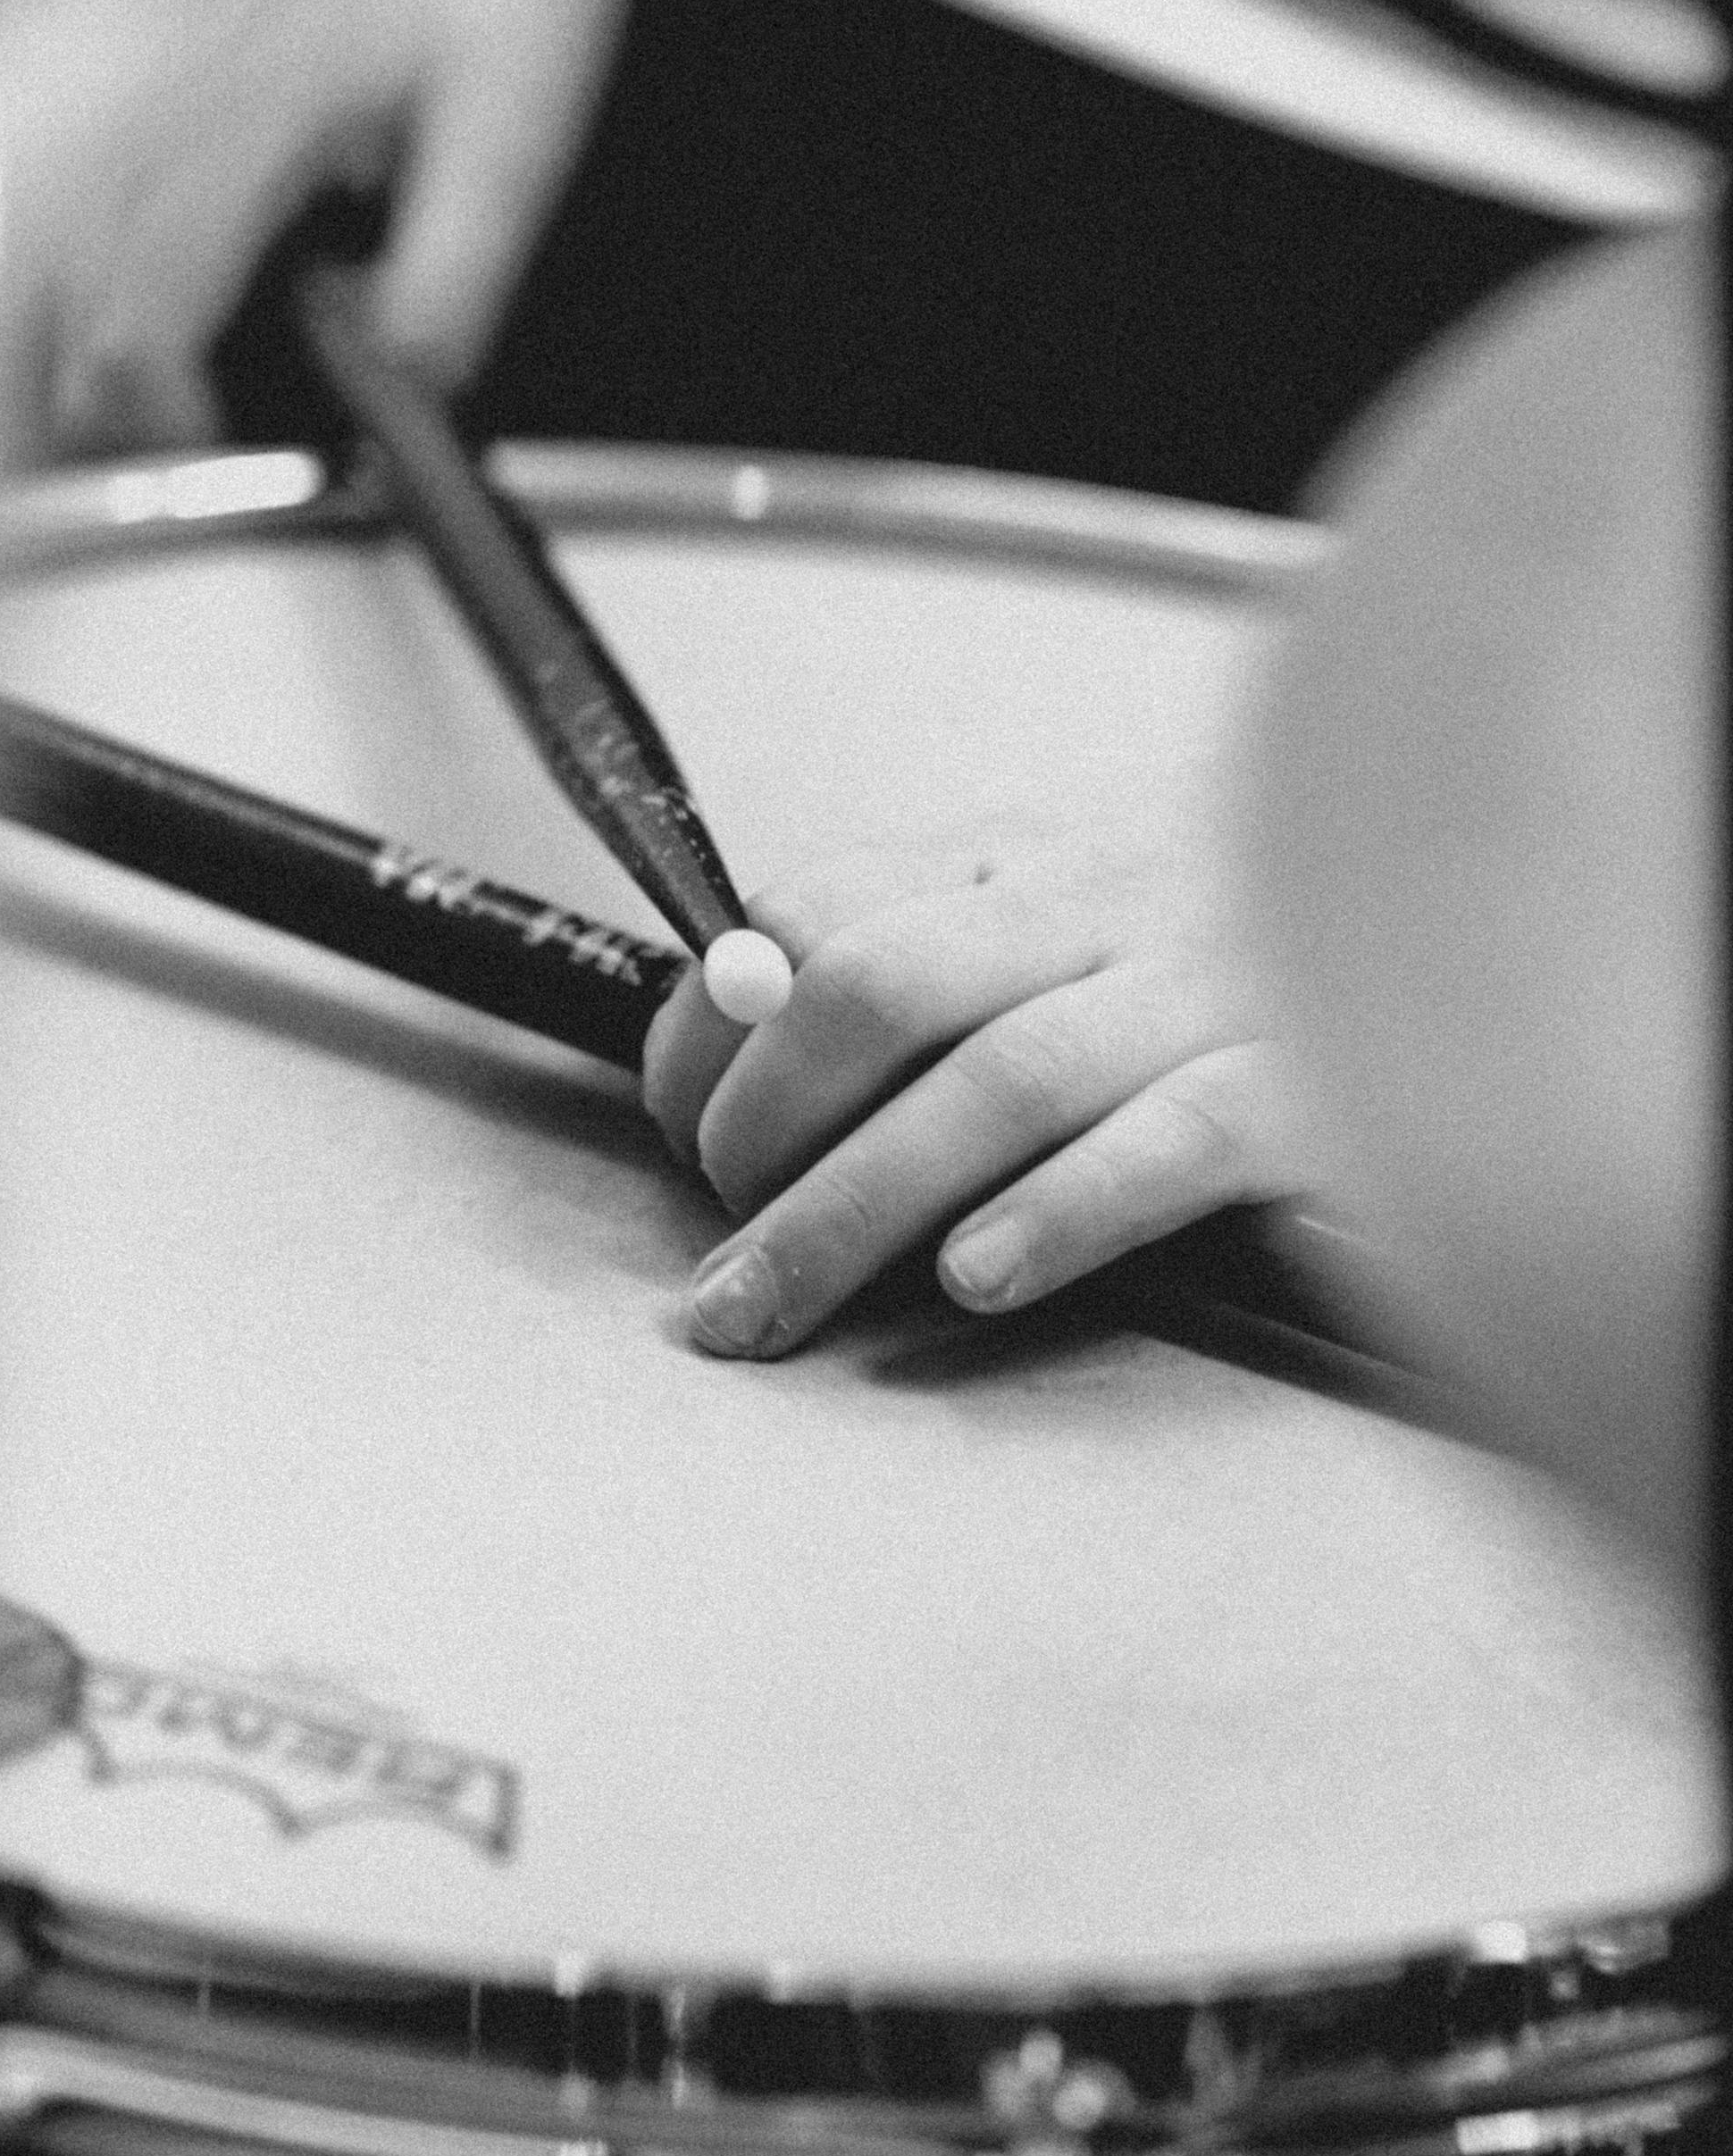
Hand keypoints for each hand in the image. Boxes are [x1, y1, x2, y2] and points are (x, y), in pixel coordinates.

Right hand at [36, 0, 819, 452]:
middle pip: (96, 255)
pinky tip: (181, 311)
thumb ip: (457, 265)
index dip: (161, 376)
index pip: (167, 268)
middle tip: (158, 447)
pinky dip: (139, 264)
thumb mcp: (515, 134)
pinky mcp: (214, 85)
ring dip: (110, 318)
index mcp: (271, 110)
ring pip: (98, 219)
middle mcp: (208, 95)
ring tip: (152, 409)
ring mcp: (197, 82)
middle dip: (105, 367)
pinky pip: (135, 188)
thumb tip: (410, 375)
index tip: (193, 440)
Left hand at [643, 828, 1298, 1356]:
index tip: (675, 1125)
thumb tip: (730, 1020)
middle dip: (759, 1129)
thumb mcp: (1064, 895)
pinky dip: (1064, 1210)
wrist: (1481, 880)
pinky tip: (980, 1276)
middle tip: (720, 1249)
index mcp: (1020, 854)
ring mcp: (1209, 989)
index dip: (711, 1024)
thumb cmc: (1225, 927)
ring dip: (857, 1206)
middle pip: (878, 993)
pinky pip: (1176, 1140)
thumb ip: (919, 942)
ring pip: (1001, 1078)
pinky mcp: (1311, 1089)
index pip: (811, 907)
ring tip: (775, 1301)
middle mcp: (1102, 901)